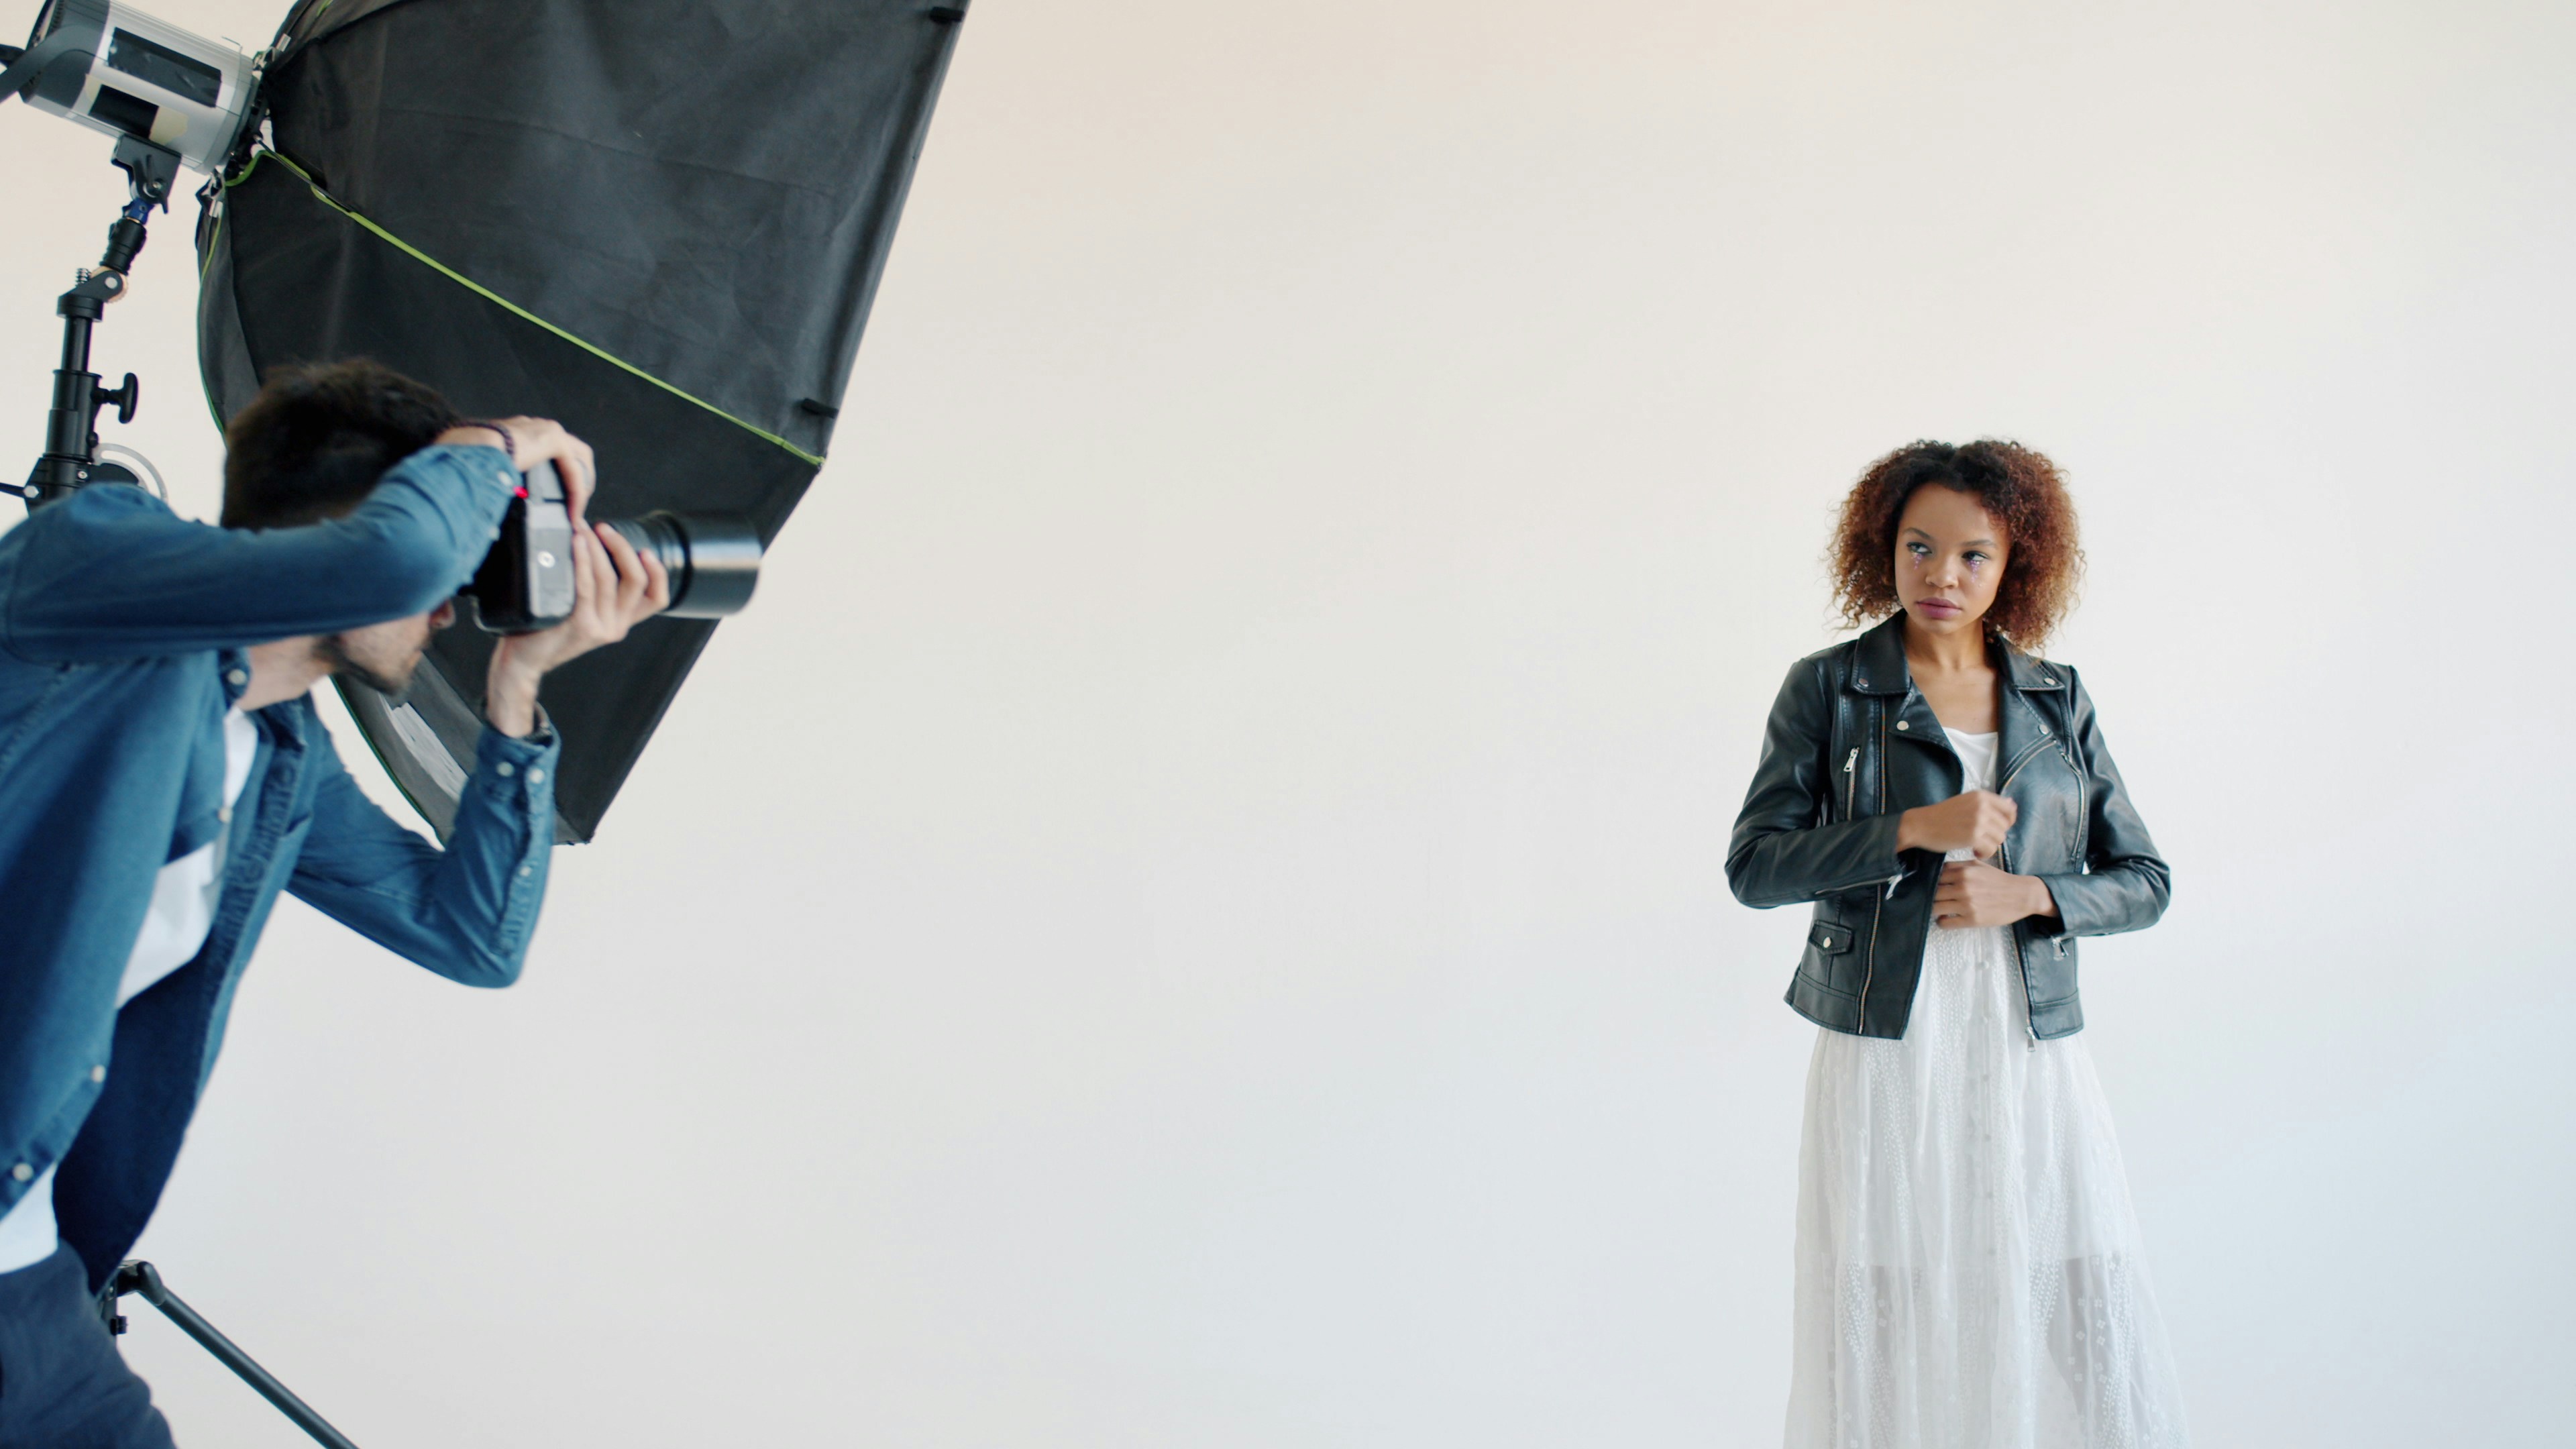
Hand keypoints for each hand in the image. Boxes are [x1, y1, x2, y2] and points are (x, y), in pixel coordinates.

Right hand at [435, 416, 598, 527]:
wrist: (465, 450)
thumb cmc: (461, 459)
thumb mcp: (478, 469)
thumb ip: (490, 477)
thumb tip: (483, 500)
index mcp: (515, 431)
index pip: (544, 448)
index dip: (555, 472)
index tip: (554, 496)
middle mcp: (533, 426)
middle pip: (570, 451)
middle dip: (576, 477)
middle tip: (573, 503)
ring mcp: (544, 429)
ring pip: (577, 460)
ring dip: (580, 486)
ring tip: (576, 510)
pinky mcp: (553, 440)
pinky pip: (574, 470)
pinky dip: (576, 493)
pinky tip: (573, 511)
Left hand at [482, 521, 669, 735]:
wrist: (524, 659)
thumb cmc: (547, 628)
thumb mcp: (581, 611)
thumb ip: (595, 590)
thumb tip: (595, 544)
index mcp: (621, 621)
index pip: (657, 598)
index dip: (658, 572)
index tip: (646, 550)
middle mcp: (616, 627)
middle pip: (635, 581)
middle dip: (622, 547)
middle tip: (603, 528)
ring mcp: (600, 628)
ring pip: (609, 579)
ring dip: (597, 547)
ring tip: (583, 529)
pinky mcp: (581, 626)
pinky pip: (587, 586)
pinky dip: (583, 560)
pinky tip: (577, 544)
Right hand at [1898, 789, 2016, 857]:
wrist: (1921, 825)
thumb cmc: (1941, 815)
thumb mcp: (1966, 801)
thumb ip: (1988, 803)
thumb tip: (2012, 803)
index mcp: (1981, 796)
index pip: (2009, 808)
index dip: (2008, 821)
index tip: (1999, 827)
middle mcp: (1982, 806)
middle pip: (2004, 826)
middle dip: (1995, 835)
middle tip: (1981, 839)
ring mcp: (1978, 821)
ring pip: (1999, 839)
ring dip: (1989, 845)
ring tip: (1977, 846)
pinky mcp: (1973, 837)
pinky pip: (1991, 849)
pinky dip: (1984, 854)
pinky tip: (1974, 852)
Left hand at [1933, 861, 2056, 929]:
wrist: (2021, 895)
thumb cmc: (1998, 880)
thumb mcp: (1978, 866)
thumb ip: (1957, 866)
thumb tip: (1936, 869)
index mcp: (1963, 872)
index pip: (1933, 877)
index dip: (1930, 882)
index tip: (1929, 886)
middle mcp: (1963, 887)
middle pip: (1932, 893)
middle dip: (1930, 896)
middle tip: (1933, 899)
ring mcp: (1967, 905)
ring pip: (1935, 908)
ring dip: (1934, 909)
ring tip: (1939, 909)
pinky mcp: (1972, 920)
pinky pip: (1944, 923)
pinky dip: (1941, 922)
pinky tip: (1945, 918)